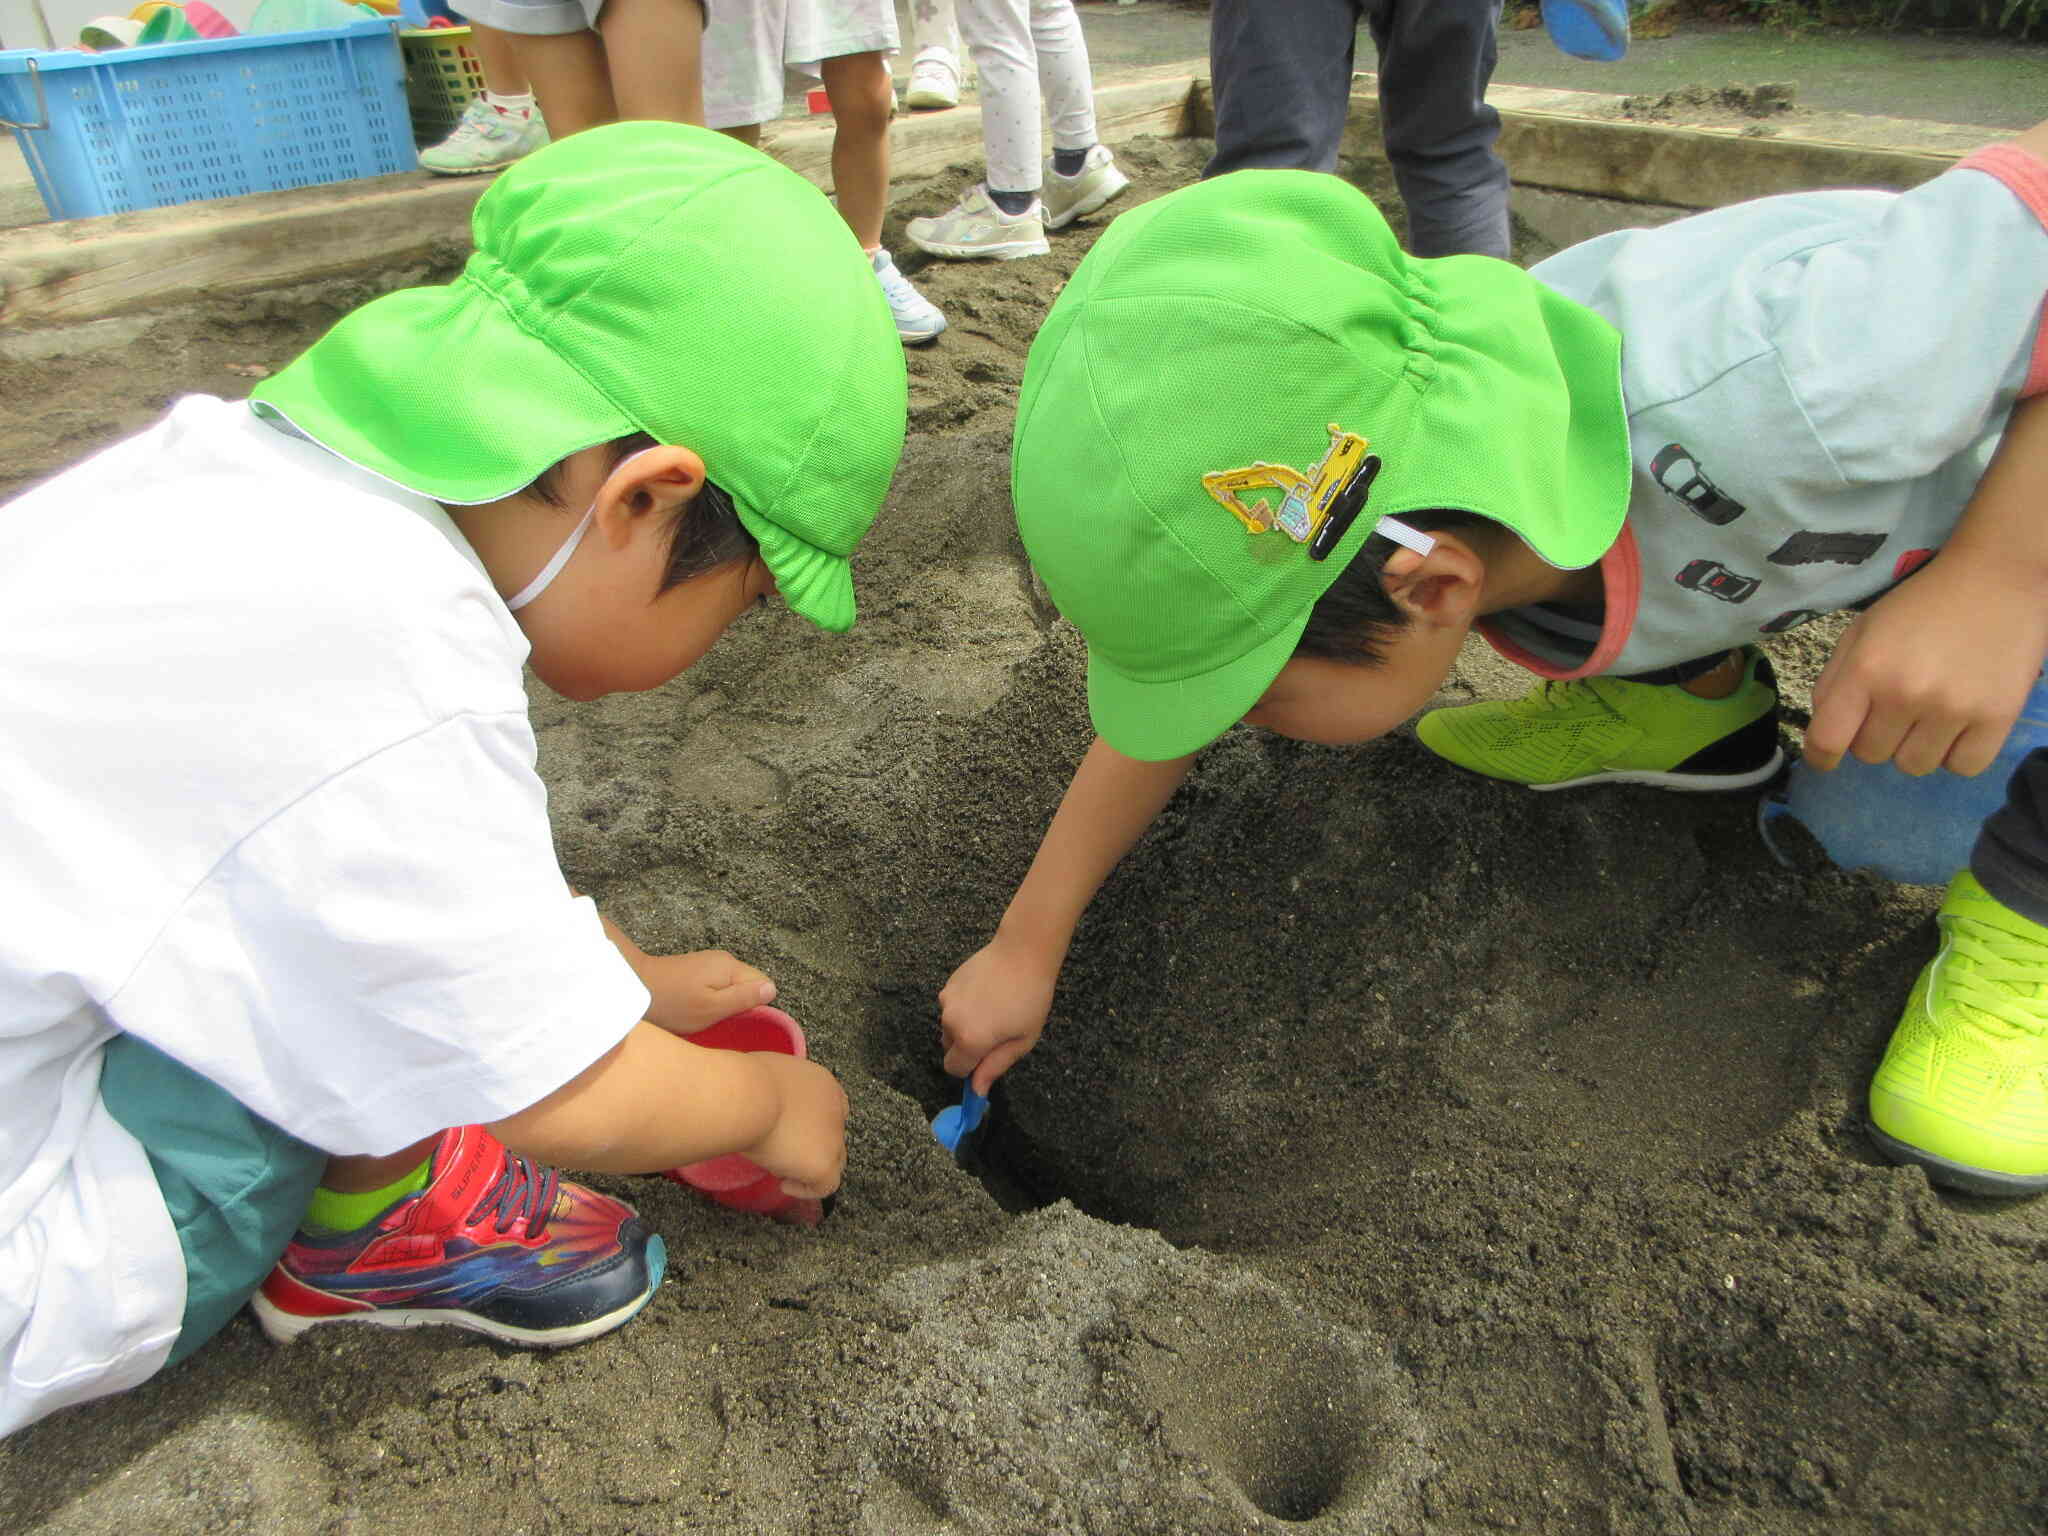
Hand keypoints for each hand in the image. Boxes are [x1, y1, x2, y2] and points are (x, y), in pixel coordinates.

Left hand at [640, 949, 777, 1035]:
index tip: (737, 1020)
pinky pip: (716, 986)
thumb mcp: (711, 1009)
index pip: (763, 984)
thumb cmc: (671, 1004)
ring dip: (723, 1004)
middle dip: (739, 1005)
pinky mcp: (695, 969)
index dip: (756, 1005)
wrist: (631, 989)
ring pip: (731, 986)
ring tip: (704, 1016)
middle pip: (748, 984)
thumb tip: (772, 989)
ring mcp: (708, 963)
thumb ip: (743, 999)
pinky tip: (695, 1009)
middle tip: (718, 1021)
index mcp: (730, 967)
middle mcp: (723, 960)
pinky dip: (710, 1000)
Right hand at [739, 1054, 847, 1198]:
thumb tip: (758, 1095)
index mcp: (823, 1084)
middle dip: (812, 1146)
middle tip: (783, 1152)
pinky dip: (806, 1188)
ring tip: (779, 1167)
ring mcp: (833, 1138)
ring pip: (834, 1160)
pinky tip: (784, 1185)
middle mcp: (836, 1110)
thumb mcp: (763, 1074)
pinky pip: (825, 1185)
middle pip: (834, 1135)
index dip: (814, 1123)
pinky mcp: (823, 1164)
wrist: (746, 1097)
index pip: (832, 1107)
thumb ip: (773, 1086)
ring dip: (809, 1166)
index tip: (791, 1132)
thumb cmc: (743, 1080)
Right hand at [939, 937, 1057, 1093]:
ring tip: (994, 1008)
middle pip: (950, 1048)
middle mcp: (951, 1022)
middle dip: (967, 1047)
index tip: (987, 1059)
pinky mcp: (949, 984)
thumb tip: (977, 1090)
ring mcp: (947, 1000)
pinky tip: (987, 993)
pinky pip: (952, 1005)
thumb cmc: (1030, 998)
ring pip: (950, 1026)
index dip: (970, 1069)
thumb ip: (995, 1067)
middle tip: (996, 1032)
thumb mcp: (1022, 1040)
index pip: (954, 1069)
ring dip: (965, 1025)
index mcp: (970, 1041)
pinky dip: (964, 1006)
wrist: (1023, 953)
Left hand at [1805, 552, 2047, 777]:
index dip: (1820, 756)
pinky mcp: (1998, 717)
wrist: (1996, 579)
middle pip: (1871, 755)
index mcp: (1866, 669)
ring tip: (1930, 711)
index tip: (1826, 757)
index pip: (1827, 740)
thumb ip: (1834, 681)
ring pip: (1914, 766)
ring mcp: (1954, 709)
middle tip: (1896, 706)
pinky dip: (1956, 753)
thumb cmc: (1921, 605)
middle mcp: (1906, 693)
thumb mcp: (1862, 631)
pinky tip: (1959, 723)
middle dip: (1875, 735)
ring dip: (1915, 746)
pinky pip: (1963, 767)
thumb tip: (1825, 731)